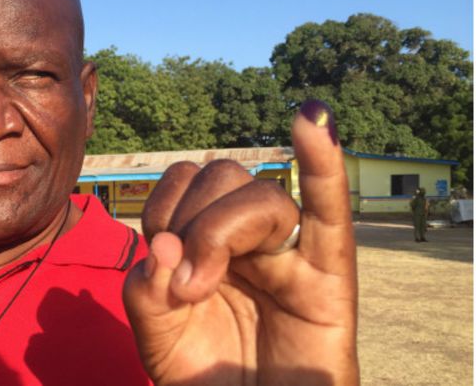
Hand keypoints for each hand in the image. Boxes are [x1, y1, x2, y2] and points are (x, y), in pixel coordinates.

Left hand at [123, 100, 358, 385]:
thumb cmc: (206, 376)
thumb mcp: (156, 334)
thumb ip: (146, 291)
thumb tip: (163, 245)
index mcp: (208, 239)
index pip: (186, 182)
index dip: (164, 206)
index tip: (159, 257)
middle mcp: (248, 237)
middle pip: (223, 176)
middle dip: (192, 219)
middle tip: (185, 283)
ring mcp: (289, 253)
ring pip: (261, 197)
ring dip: (221, 228)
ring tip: (202, 286)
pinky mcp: (329, 279)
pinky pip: (332, 214)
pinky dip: (325, 164)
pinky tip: (314, 119)